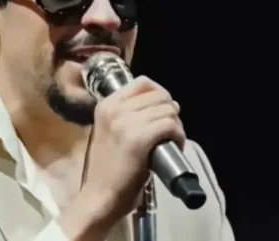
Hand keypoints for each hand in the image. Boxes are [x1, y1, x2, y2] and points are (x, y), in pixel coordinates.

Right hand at [58, 76, 183, 239]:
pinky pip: (171, 125)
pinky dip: (178, 136)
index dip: (159, 94)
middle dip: (170, 112)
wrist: (100, 196)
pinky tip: (174, 147)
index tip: (162, 112)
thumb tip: (168, 104)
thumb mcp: (111, 132)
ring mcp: (126, 122)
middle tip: (168, 133)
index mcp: (106, 104)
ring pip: (169, 110)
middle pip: (160, 95)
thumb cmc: (108, 169)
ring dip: (176, 127)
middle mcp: (115, 108)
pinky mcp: (139, 138)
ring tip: (170, 143)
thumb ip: (130, 115)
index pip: (143, 82)